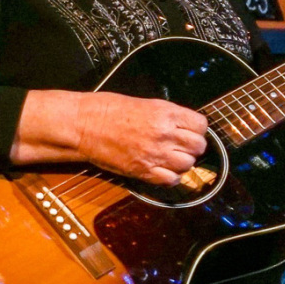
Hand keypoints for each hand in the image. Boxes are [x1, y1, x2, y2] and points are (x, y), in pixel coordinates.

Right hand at [74, 92, 208, 185]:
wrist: (83, 125)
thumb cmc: (107, 110)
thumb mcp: (145, 104)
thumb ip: (167, 116)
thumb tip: (182, 127)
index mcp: (166, 113)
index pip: (201, 125)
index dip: (197, 130)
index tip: (189, 132)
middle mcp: (164, 134)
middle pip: (198, 146)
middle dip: (193, 148)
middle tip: (181, 147)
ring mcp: (154, 153)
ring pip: (187, 164)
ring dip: (182, 163)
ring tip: (170, 159)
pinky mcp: (142, 170)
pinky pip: (170, 180)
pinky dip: (170, 178)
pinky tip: (162, 171)